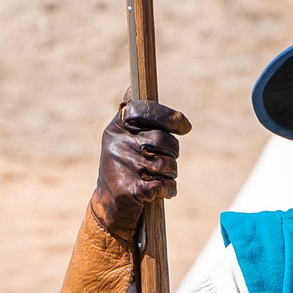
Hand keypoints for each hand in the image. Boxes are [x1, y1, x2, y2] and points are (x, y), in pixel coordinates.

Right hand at [92, 99, 192, 243]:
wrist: (109, 205)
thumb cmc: (124, 166)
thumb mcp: (122, 138)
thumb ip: (132, 117)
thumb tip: (133, 88)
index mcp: (117, 127)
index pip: (145, 110)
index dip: (169, 116)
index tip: (184, 126)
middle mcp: (118, 143)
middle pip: (162, 140)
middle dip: (173, 152)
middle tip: (169, 159)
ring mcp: (123, 166)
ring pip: (166, 164)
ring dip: (171, 173)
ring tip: (163, 177)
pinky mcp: (129, 189)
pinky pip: (163, 185)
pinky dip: (169, 190)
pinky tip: (165, 192)